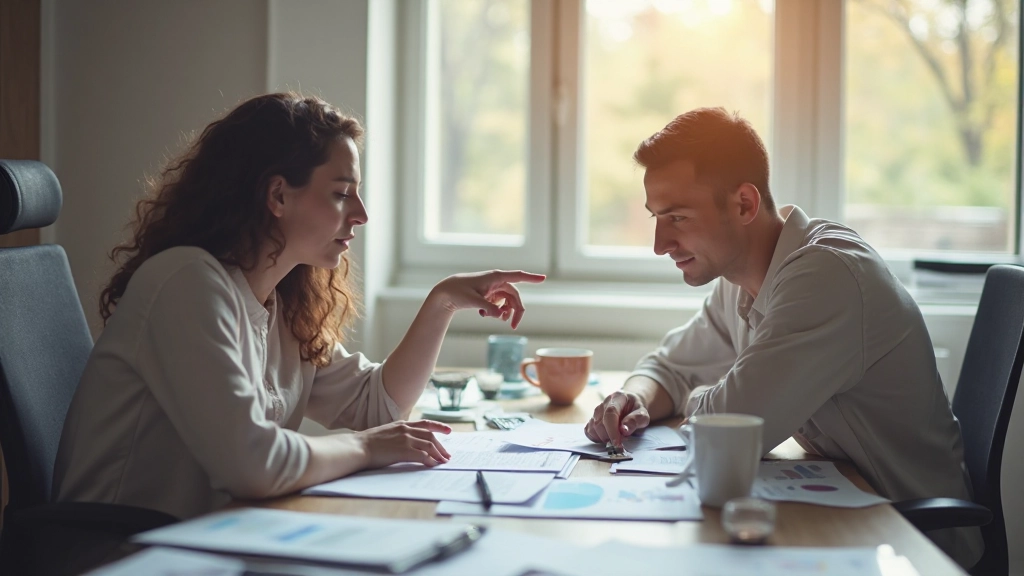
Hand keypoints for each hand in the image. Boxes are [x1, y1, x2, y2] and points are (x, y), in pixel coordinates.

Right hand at [355, 420, 452, 468]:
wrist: (358, 447)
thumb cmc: (367, 443)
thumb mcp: (386, 433)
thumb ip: (398, 435)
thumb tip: (406, 443)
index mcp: (402, 424)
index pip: (425, 424)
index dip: (439, 426)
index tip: (449, 430)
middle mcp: (406, 430)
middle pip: (430, 436)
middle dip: (441, 446)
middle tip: (447, 455)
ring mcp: (405, 439)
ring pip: (429, 445)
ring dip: (438, 454)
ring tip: (443, 462)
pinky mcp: (404, 450)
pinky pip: (423, 456)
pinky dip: (430, 461)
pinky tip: (433, 465)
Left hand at [431, 270, 545, 328]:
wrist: (445, 293)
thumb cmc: (458, 292)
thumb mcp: (474, 301)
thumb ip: (489, 308)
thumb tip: (501, 315)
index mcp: (495, 277)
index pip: (517, 276)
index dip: (531, 278)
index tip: (543, 278)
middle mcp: (496, 281)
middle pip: (514, 296)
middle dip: (515, 311)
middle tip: (514, 327)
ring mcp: (493, 288)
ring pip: (507, 302)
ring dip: (503, 312)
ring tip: (490, 317)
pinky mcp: (488, 294)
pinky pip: (499, 305)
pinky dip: (495, 312)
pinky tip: (483, 315)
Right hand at [584, 391, 650, 446]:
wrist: (631, 407)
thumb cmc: (637, 411)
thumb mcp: (643, 415)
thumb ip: (635, 420)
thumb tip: (623, 430)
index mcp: (618, 397)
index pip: (610, 413)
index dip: (612, 430)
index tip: (617, 443)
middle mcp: (604, 403)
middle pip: (599, 422)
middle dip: (609, 436)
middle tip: (621, 442)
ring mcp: (596, 411)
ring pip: (592, 428)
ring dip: (603, 438)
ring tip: (616, 438)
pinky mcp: (592, 419)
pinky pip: (588, 431)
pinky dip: (596, 438)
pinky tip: (607, 438)